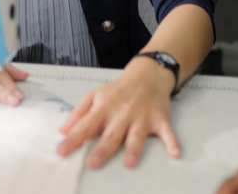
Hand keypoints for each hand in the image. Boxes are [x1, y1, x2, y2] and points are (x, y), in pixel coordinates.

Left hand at [56, 56, 179, 168]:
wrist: (147, 75)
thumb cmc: (119, 90)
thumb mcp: (94, 96)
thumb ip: (78, 114)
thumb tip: (63, 130)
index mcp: (104, 107)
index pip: (86, 125)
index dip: (73, 139)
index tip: (63, 151)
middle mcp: (123, 113)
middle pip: (112, 134)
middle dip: (103, 149)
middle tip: (93, 163)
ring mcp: (142, 117)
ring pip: (137, 135)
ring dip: (134, 149)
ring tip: (130, 162)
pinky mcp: (159, 119)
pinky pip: (167, 132)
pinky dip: (172, 142)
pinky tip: (174, 153)